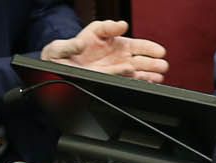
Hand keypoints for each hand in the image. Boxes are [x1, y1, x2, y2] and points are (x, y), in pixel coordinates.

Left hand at [41, 20, 168, 82]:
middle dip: (152, 63)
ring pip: (136, 72)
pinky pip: (126, 82)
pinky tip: (147, 83)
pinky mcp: (108, 82)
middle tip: (163, 66)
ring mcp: (113, 70)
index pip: (135, 44)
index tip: (158, 51)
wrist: (52, 69)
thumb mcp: (74, 37)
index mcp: (111, 42)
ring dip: (148, 75)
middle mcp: (116, 56)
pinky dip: (137, 83)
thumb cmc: (62, 51)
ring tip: (159, 77)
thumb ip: (98, 29)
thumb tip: (118, 26)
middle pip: (139, 59)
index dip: (148, 47)